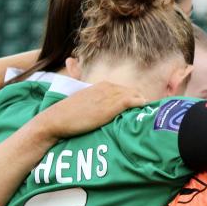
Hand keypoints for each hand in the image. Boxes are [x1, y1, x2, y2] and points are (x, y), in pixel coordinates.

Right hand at [30, 81, 145, 139]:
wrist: (56, 119)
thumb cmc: (68, 115)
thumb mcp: (84, 103)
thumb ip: (95, 102)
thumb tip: (101, 111)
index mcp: (101, 85)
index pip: (124, 89)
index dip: (133, 97)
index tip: (139, 106)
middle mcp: (107, 88)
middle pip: (132, 91)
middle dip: (139, 99)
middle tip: (148, 111)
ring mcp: (110, 96)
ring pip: (134, 95)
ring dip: (142, 102)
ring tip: (150, 112)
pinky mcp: (111, 106)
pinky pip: (132, 101)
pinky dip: (140, 104)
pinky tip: (145, 109)